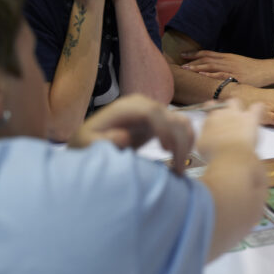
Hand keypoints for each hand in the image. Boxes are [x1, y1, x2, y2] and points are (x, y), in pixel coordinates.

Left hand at [69, 94, 193, 174]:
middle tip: (177, 168)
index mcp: (126, 107)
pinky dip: (186, 142)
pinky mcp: (161, 122)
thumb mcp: (86, 143)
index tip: (165, 150)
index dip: (163, 129)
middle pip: (171, 116)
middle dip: (179, 141)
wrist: (91, 140)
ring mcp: (154, 112)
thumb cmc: (87, 143)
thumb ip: (103, 141)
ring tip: (179, 167)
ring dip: (186, 144)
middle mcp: (143, 105)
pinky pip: (181, 128)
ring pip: (181, 122)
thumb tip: (124, 136)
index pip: (152, 112)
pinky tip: (179, 159)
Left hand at [181, 51, 273, 86]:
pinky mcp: (236, 76)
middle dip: (192, 61)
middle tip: (180, 64)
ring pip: (211, 66)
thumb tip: (212, 67)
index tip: (183, 55)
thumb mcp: (237, 62)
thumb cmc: (252, 68)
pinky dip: (211, 74)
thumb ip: (225, 64)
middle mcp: (227, 61)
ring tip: (187, 69)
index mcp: (227, 56)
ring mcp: (231, 68)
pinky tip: (202, 75)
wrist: (266, 70)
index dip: (194, 53)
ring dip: (198, 67)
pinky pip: (221, 75)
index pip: (207, 53)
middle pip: (206, 59)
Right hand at [196, 99, 263, 157]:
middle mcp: (222, 114)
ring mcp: (236, 114)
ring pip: (234, 102)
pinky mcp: (250, 118)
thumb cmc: (215, 154)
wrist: (230, 156)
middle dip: (225, 109)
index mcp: (210, 120)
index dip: (213, 115)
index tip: (215, 121)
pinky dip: (258, 108)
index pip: (210, 112)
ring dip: (237, 106)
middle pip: (222, 105)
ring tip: (240, 115)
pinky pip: (256, 107)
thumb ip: (206, 137)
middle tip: (228, 119)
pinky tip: (259, 110)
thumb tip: (208, 138)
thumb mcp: (203, 146)